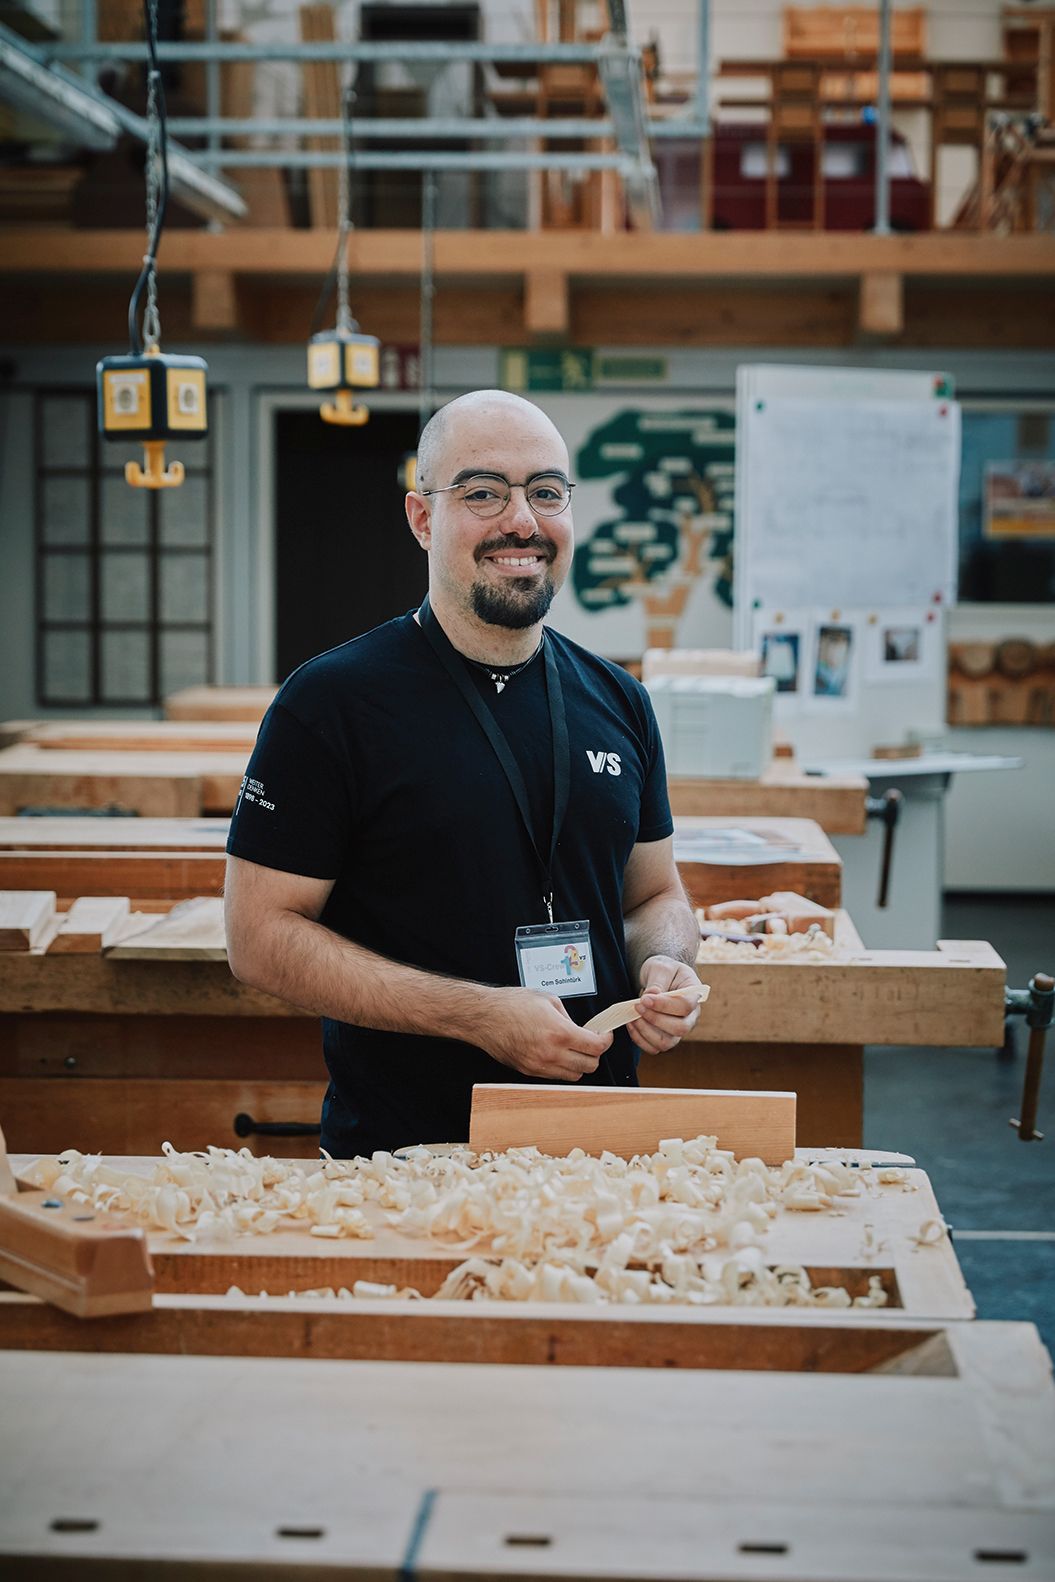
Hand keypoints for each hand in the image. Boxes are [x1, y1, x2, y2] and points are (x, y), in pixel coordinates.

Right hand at [482, 987, 612, 1081]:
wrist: (484, 1017)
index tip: (605, 1035)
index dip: (606, 1040)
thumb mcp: (548, 1000)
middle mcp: (551, 1054)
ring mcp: (539, 1066)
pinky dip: (562, 1067)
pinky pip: (555, 1076)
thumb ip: (569, 1017)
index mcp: (559, 1033)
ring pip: (574, 1076)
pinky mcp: (529, 1072)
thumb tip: (581, 1029)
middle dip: (595, 1053)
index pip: (596, 1047)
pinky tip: (557, 1053)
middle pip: (589, 1066)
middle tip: (591, 1041)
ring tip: (573, 1048)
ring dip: (579, 1063)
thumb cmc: (512, 1004)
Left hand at [627, 955, 704, 1054]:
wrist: (660, 977)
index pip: (685, 1006)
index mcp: (695, 995)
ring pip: (667, 1043)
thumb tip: (651, 995)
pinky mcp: (666, 1037)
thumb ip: (658, 981)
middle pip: (680, 1029)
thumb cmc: (664, 971)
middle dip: (655, 1019)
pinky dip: (640, 1039)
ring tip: (632, 1016)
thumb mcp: (661, 968)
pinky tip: (631, 1024)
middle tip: (637, 1006)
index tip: (645, 999)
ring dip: (646, 1032)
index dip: (664, 1006)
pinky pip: (654, 1047)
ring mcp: (679, 1029)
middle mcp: (691, 1016)